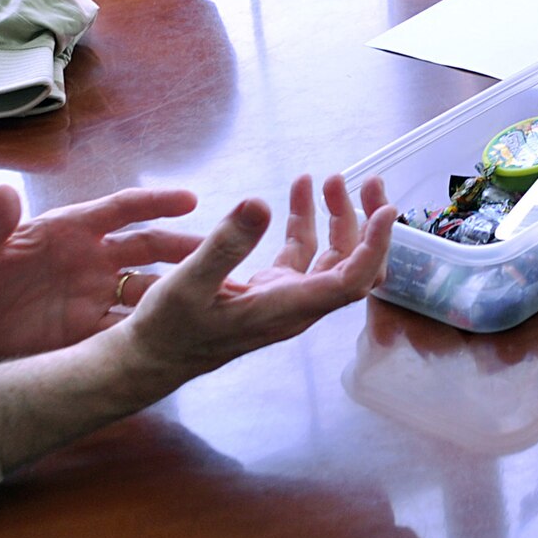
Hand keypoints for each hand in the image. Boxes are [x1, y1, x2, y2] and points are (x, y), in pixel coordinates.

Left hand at [0, 184, 202, 358]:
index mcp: (73, 228)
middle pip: (151, 249)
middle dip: (187, 252)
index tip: (191, 201)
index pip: (123, 209)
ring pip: (151, 290)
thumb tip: (3, 192)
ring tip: (217, 301)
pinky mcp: (90, 330)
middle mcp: (95, 258)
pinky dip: (156, 332)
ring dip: (182, 292)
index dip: (156, 203)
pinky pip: (130, 330)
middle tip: (226, 257)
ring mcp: (97, 294)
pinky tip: (181, 339)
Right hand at [119, 174, 395, 384]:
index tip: (387, 209)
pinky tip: (298, 191)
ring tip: (326, 178)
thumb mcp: (189, 284)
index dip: (375, 246)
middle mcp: (298, 304)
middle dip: (367, 222)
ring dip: (337, 217)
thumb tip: (259, 202)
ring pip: (331, 256)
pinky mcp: (272, 288)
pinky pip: (302, 252)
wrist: (150, 358)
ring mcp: (287, 296)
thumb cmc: (168, 330)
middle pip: (353, 265)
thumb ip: (225, 245)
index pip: (351, 281)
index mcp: (288, 308)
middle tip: (367, 180)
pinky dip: (305, 221)